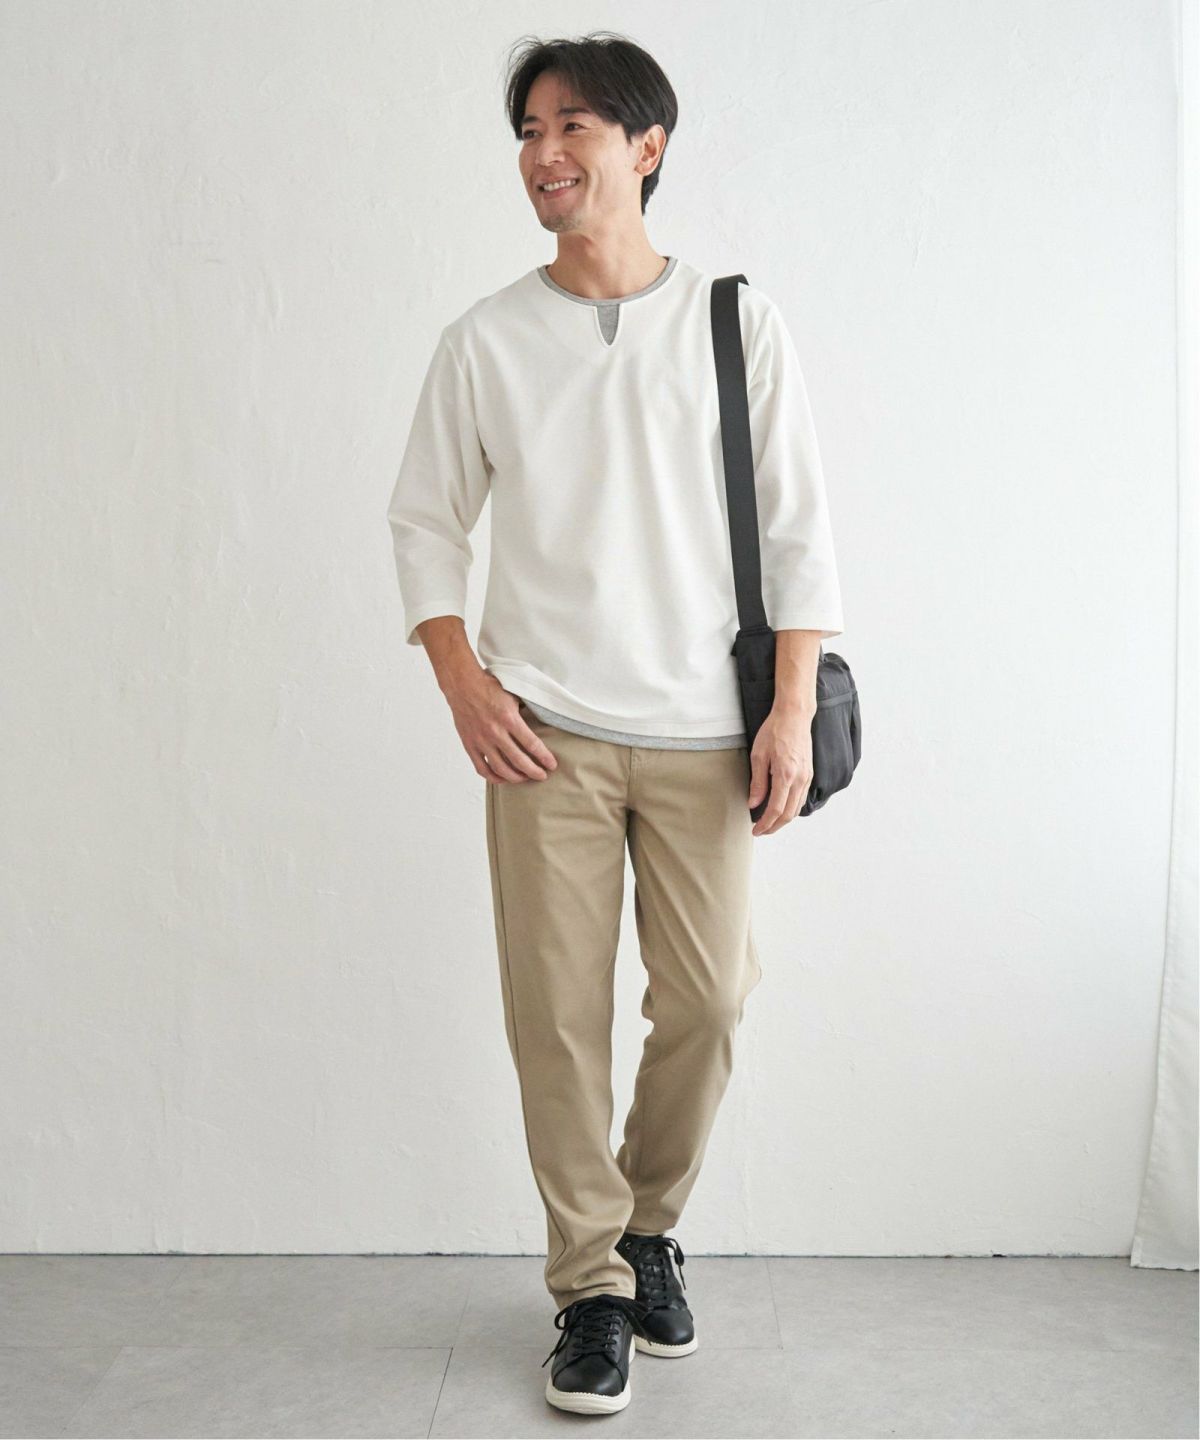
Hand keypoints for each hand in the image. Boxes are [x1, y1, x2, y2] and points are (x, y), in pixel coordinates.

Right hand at [444, 675, 557, 783]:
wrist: (462, 685)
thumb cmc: (489, 687)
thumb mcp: (513, 694)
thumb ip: (526, 709)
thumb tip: (542, 719)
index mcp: (509, 718)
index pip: (532, 744)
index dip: (544, 757)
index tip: (552, 765)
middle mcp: (495, 732)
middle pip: (519, 761)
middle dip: (534, 772)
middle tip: (542, 776)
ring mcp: (481, 741)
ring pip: (501, 769)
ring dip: (516, 778)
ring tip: (525, 778)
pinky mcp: (470, 745)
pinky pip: (482, 768)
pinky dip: (493, 777)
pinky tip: (503, 778)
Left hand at [747, 702, 813, 834]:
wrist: (794, 716)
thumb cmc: (775, 731)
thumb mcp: (758, 756)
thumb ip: (757, 782)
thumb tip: (753, 803)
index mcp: (785, 776)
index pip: (775, 810)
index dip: (765, 824)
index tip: (755, 830)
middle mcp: (799, 780)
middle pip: (788, 814)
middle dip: (774, 827)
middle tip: (761, 831)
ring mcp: (807, 777)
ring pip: (796, 808)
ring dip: (783, 820)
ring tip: (769, 823)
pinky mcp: (809, 774)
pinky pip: (801, 798)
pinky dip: (791, 809)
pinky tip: (781, 808)